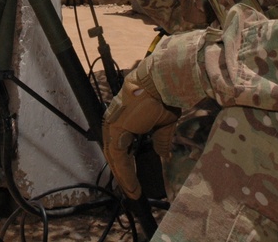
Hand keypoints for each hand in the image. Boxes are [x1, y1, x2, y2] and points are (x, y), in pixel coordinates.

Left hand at [102, 58, 179, 199]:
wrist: (160, 83)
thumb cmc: (163, 97)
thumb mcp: (163, 123)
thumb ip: (160, 139)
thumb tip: (164, 155)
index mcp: (124, 119)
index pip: (121, 146)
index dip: (126, 164)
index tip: (133, 179)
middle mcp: (115, 122)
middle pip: (116, 154)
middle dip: (123, 174)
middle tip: (131, 190)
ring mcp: (113, 126)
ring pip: (115, 159)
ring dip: (124, 177)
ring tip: (133, 193)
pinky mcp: (116, 131)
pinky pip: (119, 158)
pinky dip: (125, 174)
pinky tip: (133, 187)